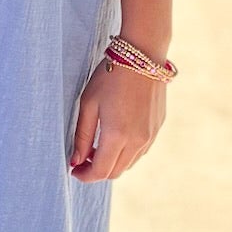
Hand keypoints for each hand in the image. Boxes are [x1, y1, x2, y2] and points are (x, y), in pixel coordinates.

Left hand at [68, 55, 166, 179]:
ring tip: (97, 147)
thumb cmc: (110, 75)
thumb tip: (76, 161)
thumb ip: (82, 136)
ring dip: (112, 162)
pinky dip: (126, 152)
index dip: (85, 176)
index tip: (74, 170)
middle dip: (97, 171)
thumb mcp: (88, 104)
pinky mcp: (157, 128)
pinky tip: (116, 136)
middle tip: (83, 159)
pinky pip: (140, 150)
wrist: (142, 55)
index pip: (100, 172)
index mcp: (117, 135)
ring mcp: (150, 135)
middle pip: (115, 172)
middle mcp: (137, 140)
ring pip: (129, 163)